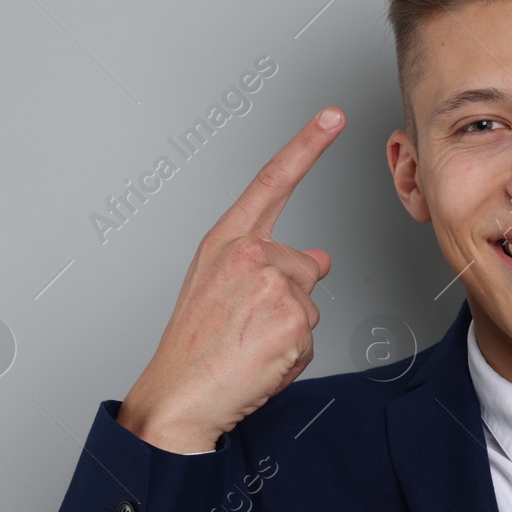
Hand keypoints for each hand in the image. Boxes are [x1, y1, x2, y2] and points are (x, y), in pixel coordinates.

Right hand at [117, 108, 345, 452]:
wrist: (180, 395)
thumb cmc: (194, 346)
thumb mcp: (222, 290)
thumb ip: (267, 264)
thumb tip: (319, 256)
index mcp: (226, 242)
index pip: (272, 181)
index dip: (306, 145)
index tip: (332, 115)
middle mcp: (249, 254)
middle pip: (305, 265)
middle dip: (290, 299)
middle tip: (246, 327)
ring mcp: (272, 284)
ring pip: (310, 304)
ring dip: (290, 331)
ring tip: (248, 345)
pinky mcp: (292, 317)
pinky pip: (311, 336)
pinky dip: (292, 356)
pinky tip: (260, 360)